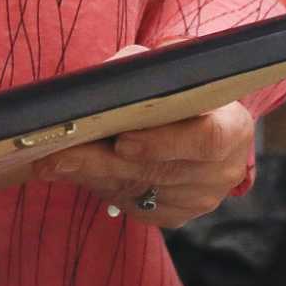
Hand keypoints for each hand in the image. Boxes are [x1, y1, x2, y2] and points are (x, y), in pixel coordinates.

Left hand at [32, 44, 252, 229]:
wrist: (198, 120)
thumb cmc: (182, 88)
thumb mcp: (170, 68)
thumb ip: (144, 68)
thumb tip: (106, 78)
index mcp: (234, 128)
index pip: (206, 141)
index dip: (164, 143)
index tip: (122, 140)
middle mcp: (223, 171)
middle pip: (159, 172)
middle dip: (102, 163)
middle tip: (57, 156)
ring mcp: (201, 199)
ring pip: (140, 193)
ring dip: (92, 178)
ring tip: (51, 163)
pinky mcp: (177, 217)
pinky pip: (134, 207)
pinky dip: (101, 189)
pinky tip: (73, 174)